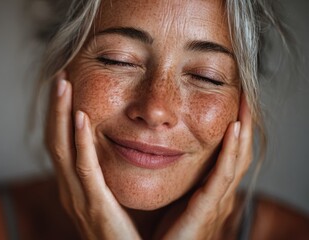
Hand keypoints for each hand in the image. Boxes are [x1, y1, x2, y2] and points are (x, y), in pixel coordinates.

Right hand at [45, 72, 140, 239]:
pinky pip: (84, 168)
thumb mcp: (107, 201)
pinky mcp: (95, 205)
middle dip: (55, 107)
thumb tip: (112, 153)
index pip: (59, 144)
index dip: (58, 115)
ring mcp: (78, 198)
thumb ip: (104, 179)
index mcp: (73, 187)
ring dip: (62, 114)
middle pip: (54, 140)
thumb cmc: (120, 235)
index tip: (65, 88)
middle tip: (60, 76)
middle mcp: (69, 190)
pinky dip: (80, 141)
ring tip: (64, 84)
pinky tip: (82, 117)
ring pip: (62, 148)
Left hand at [158, 94, 252, 239]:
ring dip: (243, 131)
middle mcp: (217, 195)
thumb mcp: (173, 200)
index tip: (232, 104)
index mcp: (209, 192)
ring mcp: (215, 202)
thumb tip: (158, 150)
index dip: (233, 132)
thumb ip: (173, 179)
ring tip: (244, 105)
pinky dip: (231, 151)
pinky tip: (234, 129)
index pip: (227, 156)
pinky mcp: (207, 209)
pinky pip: (222, 176)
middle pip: (237, 154)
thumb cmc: (164, 233)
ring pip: (236, 160)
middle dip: (243, 126)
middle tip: (244, 98)